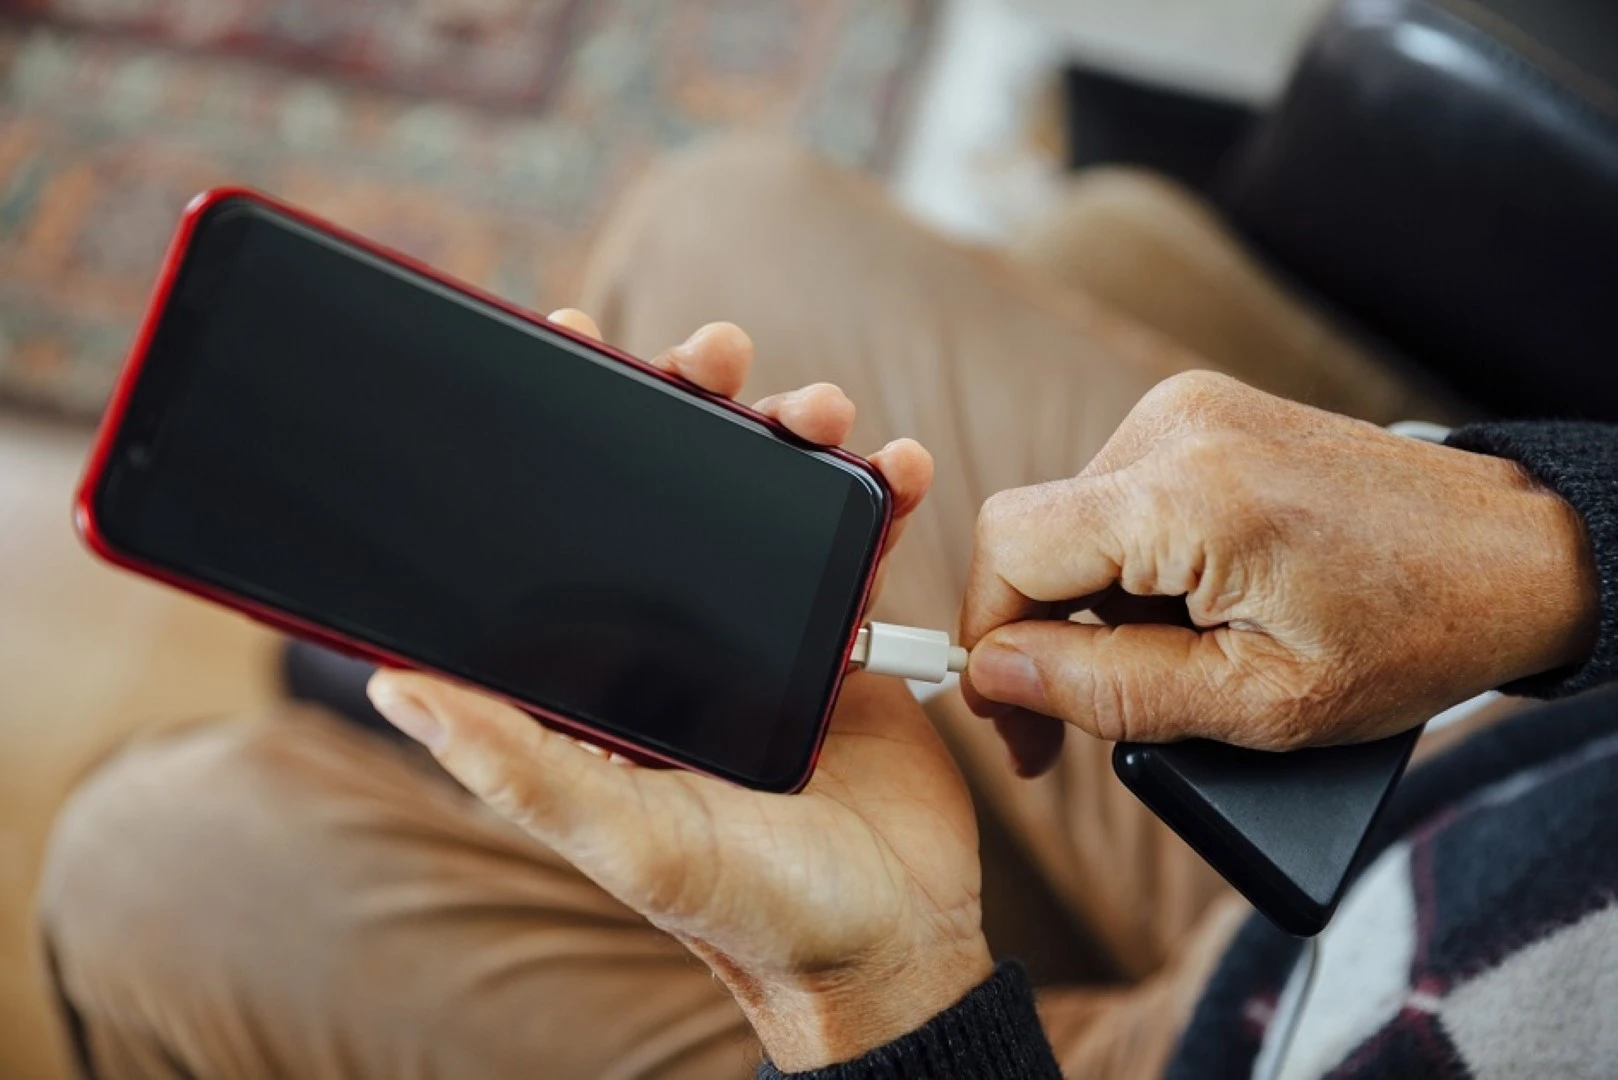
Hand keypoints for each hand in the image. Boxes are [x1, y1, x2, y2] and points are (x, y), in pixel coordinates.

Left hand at [368, 311, 989, 1070]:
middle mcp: (678, 638)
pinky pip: (858, 545)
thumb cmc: (748, 911)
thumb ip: (520, 766)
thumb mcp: (623, 838)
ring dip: (794, 433)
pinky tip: (899, 467)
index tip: (574, 340)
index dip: (565, 430)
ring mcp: (766, 632)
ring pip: (770, 499)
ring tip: (822, 412)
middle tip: (716, 354)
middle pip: (677, 487)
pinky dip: (880, 496)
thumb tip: (396, 684)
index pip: (566, 528)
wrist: (889, 945)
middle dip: (696, 399)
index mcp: (607, 672)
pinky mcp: (845, 641)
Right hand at [961, 371, 1598, 774]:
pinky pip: (1117, 496)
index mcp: (1189, 495)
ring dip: (1094, 602)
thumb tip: (995, 675)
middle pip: (1035, 534)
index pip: (1010, 543)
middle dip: (1042, 634)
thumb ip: (1111, 690)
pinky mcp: (1203, 410)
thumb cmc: (1411, 633)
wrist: (1516, 550)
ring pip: (1073, 520)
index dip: (991, 634)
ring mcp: (1189, 406)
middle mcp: (1176, 426)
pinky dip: (1131, 564)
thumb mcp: (1261, 703)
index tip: (1015, 712)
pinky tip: (1190, 606)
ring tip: (1168, 661)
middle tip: (1076, 718)